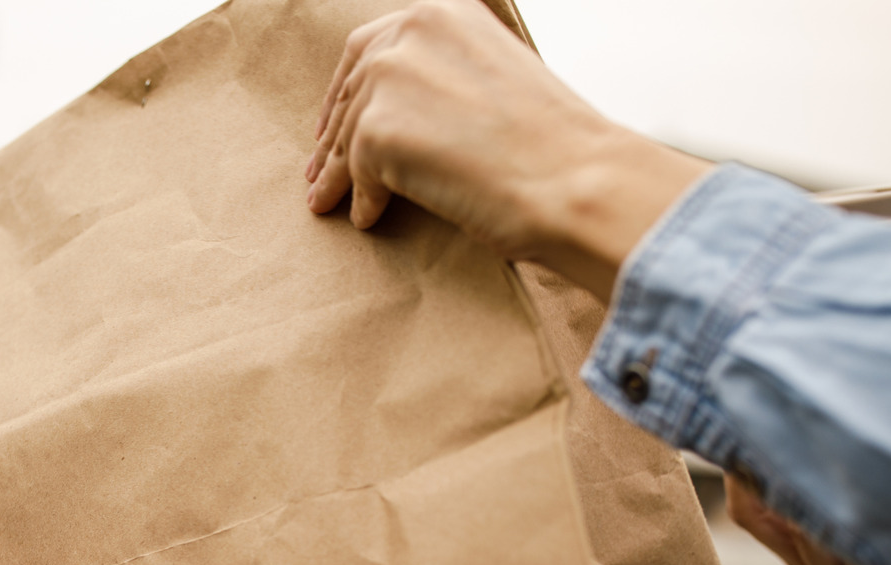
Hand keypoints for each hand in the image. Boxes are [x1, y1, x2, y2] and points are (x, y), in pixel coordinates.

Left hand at [304, 0, 709, 297]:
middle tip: (318, 167)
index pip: (370, 47)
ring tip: (325, 201)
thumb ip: (444, 77)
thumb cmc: (551, 143)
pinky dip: (360, 199)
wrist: (572, 179)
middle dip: (333, 134)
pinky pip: (354, 174)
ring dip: (335, 173)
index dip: (347, 88)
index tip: (335, 120)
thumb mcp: (495, 76)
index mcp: (442, 12)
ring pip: (346, 135)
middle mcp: (409, 31)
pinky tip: (368, 218)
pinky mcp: (376, 131)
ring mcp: (390, 78)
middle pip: (350, 92)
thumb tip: (400, 110)